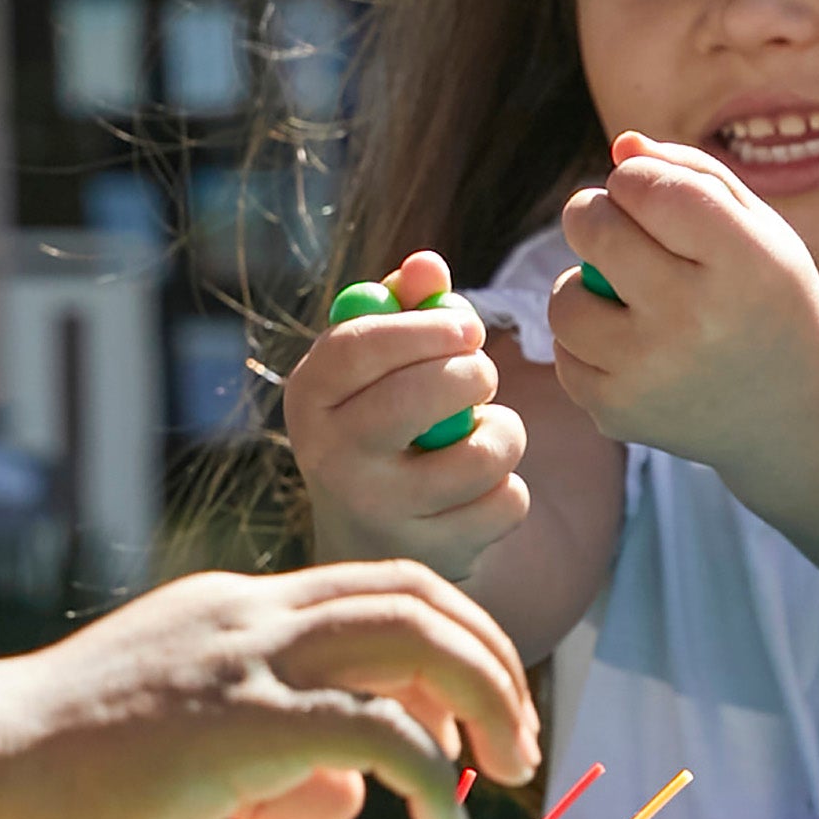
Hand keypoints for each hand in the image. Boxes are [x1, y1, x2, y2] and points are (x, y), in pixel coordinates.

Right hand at [0, 555, 535, 818]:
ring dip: (486, 698)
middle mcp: (249, 615)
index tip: (476, 722)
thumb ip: (278, 761)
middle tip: (519, 742)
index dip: (452, 644)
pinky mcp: (234, 723)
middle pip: (414, 594)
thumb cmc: (64, 767)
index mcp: (237, 611)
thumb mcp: (188, 747)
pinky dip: (430, 772)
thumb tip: (355, 795)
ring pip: (410, 636)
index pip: (376, 589)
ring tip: (504, 771)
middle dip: (492, 661)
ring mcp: (242, 660)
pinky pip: (372, 729)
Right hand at [282, 247, 531, 574]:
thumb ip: (402, 306)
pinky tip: (480, 491)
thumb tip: (428, 264)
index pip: (360, 347)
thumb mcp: (374, 365)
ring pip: (479, 452)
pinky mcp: (430, 554)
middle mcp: (331, 457)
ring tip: (480, 436)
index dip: (426, 327)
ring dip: (501, 433)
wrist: (367, 539)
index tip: (468, 326)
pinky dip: (508, 488)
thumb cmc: (379, 423)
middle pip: (420, 396)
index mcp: (309, 397)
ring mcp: (379, 511)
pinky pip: (506, 501)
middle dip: (472, 374)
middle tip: (481, 375)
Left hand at [548, 133, 818, 468]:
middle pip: (594, 229)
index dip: (633, 178)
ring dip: (586, 287)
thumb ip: (692, 175)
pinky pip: (563, 353)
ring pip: (564, 297)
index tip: (647, 193)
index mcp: (743, 262)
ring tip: (630, 297)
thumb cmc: (770, 302)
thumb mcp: (759, 230)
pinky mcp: (619, 413)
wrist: (794, 413)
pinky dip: (588, 344)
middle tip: (618, 229)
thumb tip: (621, 146)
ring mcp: (651, 371)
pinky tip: (634, 348)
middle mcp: (695, 317)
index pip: (647, 186)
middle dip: (594, 215)